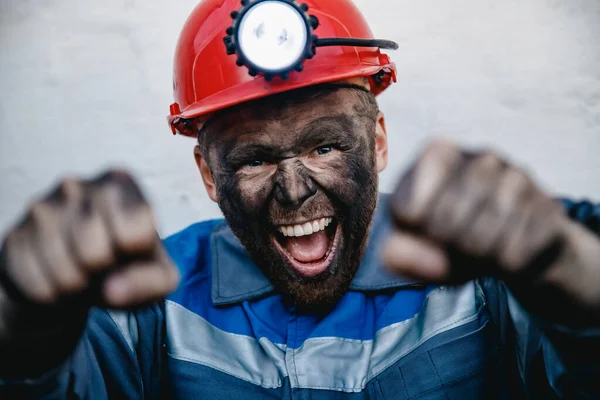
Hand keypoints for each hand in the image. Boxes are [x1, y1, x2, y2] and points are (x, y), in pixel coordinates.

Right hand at [0, 170, 178, 341]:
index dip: (135, 255)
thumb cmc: (124, 265)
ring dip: (78, 288)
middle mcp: (77, 185)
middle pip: (95, 254)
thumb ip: (154, 281)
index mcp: (120, 182)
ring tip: (82, 272)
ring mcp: (40, 208)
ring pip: (66, 274)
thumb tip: (113, 289)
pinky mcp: (14, 236)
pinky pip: (39, 287)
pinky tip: (57, 276)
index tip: (131, 249)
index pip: (136, 231)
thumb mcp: (157, 273)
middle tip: (102, 266)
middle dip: (103, 274)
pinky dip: (54, 296)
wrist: (73, 274)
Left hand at [383, 140, 599, 323]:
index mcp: (438, 153)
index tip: (423, 229)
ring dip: (475, 260)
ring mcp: (518, 177)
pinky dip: (502, 266)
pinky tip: (508, 252)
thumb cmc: (456, 241)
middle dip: (446, 249)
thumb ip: (402, 253)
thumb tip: (390, 255)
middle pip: (444, 225)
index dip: (413, 234)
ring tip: (482, 250)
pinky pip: (511, 254)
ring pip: (479, 240)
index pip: (407, 209)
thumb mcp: (423, 249)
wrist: (520, 248)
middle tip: (457, 246)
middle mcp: (479, 157)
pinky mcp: (547, 206)